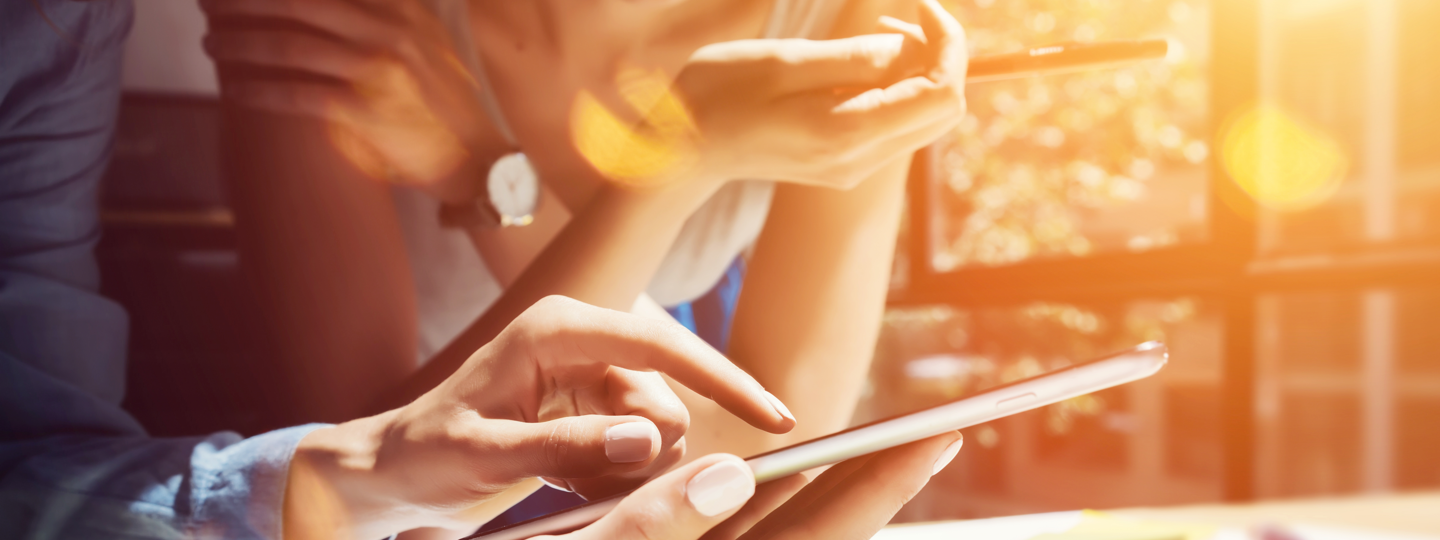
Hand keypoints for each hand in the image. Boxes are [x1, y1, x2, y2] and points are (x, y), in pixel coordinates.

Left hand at [201, 0, 505, 202]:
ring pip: (290, 47)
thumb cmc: (440, 100)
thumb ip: (381, 12)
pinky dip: (259, 91)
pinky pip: (298, 95)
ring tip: (212, 46)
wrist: (477, 158)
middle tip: (207, 4)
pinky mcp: (369, 113)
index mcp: (402, 8)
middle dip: (242, 3)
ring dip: (240, 46)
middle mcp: (392, 31)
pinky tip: (235, 90)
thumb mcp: (421, 38)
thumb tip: (315, 7)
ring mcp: (381, 72)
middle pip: (298, 4)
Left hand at [285, 296, 794, 538]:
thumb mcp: (488, 456)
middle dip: (644, 452)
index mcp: (559, 330)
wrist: (392, 471)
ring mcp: (587, 374)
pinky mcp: (589, 406)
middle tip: (579, 483)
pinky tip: (565, 484)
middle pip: (668, 398)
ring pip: (657, 430)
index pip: (662, 347)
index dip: (724, 381)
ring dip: (624, 470)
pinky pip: (637, 447)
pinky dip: (611, 475)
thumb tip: (652, 439)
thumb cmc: (426, 454)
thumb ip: (569, 447)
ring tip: (564, 484)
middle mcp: (581, 340)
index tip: (775, 420)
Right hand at [552, 431, 964, 539]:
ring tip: (880, 451)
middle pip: (823, 532)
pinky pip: (747, 538)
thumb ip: (648, 529)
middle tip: (939, 434)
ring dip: (835, 494)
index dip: (883, 485)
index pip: (823, 531)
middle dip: (879, 482)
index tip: (939, 438)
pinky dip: (773, 508)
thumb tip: (730, 472)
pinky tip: (784, 483)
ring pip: (787, 534)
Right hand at [600, 0, 966, 192]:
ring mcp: (853, 168)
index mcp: (848, 134)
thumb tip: (905, 46)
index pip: (942, 95)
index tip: (920, 4)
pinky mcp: (844, 165)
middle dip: (937, 56)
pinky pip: (895, 125)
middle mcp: (859, 161)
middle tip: (901, 14)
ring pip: (923, 118)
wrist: (679, 149)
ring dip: (916, 70)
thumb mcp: (784, 61)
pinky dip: (894, 89)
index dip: (949, 44)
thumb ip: (853, 57)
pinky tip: (857, 64)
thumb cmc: (719, 96)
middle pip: (943, 111)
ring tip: (875, 33)